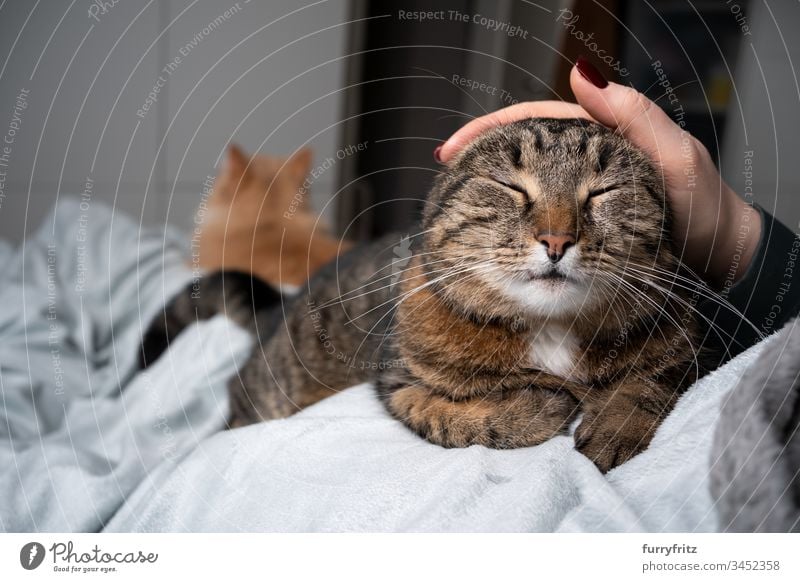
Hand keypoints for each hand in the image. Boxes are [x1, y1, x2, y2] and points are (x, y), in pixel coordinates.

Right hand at [436, 58, 759, 289]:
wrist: (720, 260)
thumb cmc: (703, 207)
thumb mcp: (673, 156)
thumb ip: (631, 116)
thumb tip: (579, 74)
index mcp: (594, 140)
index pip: (530, 124)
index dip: (488, 132)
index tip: (455, 148)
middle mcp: (578, 170)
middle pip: (516, 158)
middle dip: (477, 162)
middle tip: (446, 176)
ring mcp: (576, 204)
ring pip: (521, 194)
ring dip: (487, 199)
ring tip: (456, 205)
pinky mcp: (577, 238)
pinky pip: (534, 229)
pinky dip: (507, 234)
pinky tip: (490, 240)